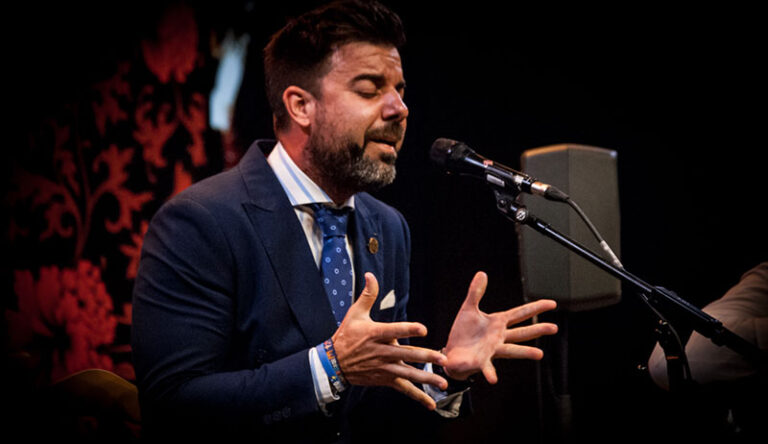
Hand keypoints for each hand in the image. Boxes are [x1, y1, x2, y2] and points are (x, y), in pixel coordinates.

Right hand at [332, 272, 448, 409]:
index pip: (394, 330)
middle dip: (425, 357)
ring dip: (426, 378)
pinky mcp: (385, 379)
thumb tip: (370, 275)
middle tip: (442, 358)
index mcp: (375, 334)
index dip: (408, 330)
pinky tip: (430, 404)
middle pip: (406, 354)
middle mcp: (381, 352)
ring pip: (408, 373)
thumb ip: (368, 295)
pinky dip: (417, 397)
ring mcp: (384, 368)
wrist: (334, 363)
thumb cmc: (347, 335)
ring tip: (442, 382)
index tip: (422, 329)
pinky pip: (403, 388)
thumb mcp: (355, 313)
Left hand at [444, 271, 557, 382]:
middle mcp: (499, 338)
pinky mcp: (481, 362)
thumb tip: (482, 273)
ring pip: (511, 351)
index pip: (520, 313)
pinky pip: (487, 368)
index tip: (552, 303)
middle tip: (554, 328)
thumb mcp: (468, 309)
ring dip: (525, 353)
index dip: (536, 308)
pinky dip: (491, 373)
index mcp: (498, 323)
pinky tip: (494, 379)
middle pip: (522, 332)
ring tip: (539, 354)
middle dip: (537, 330)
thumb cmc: (463, 333)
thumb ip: (476, 292)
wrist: (452, 353)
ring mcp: (492, 351)